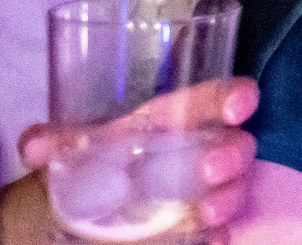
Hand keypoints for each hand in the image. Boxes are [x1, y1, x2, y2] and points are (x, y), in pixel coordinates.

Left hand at [13, 78, 258, 240]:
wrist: (71, 214)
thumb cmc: (85, 166)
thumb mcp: (71, 149)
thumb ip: (60, 140)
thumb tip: (35, 144)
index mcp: (172, 121)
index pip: (213, 100)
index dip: (233, 97)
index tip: (239, 107)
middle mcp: (196, 151)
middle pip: (235, 143)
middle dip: (232, 155)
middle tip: (211, 170)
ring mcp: (200, 190)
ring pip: (234, 186)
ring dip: (228, 197)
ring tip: (208, 212)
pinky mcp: (195, 225)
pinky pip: (219, 228)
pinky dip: (220, 234)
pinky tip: (213, 238)